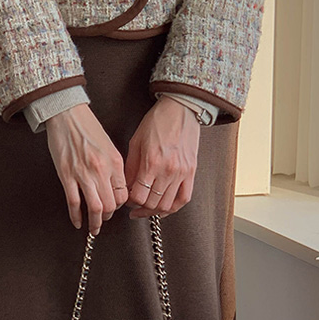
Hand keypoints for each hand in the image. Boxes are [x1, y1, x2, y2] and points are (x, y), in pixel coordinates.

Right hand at [45, 103, 128, 234]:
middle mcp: (101, 169)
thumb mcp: (109, 146)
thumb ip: (114, 167)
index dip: (120, 206)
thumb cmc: (87, 128)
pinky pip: (74, 203)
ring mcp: (83, 174)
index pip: (123, 194)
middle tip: (104, 220)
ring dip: (95, 223)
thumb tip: (115, 187)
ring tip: (93, 228)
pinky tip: (77, 222)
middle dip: (108, 217)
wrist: (67, 114)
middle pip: (111, 205)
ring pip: (95, 208)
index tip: (115, 208)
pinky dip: (76, 216)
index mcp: (114, 162)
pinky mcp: (66, 175)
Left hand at [124, 96, 198, 218]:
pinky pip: (184, 199)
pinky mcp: (191, 172)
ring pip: (167, 205)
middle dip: (140, 207)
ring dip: (154, 210)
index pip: (138, 196)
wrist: (180, 109)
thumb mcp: (136, 142)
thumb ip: (131, 168)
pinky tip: (163, 209)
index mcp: (152, 162)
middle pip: (152, 203)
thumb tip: (127, 188)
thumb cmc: (157, 122)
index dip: (130, 202)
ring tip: (146, 208)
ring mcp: (181, 173)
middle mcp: (168, 171)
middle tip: (134, 204)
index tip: (127, 199)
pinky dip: (173, 208)